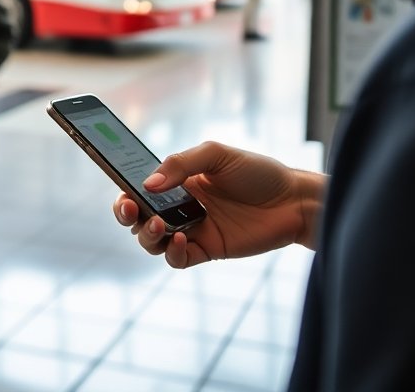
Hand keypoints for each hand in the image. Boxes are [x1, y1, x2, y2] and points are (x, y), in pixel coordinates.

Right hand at [112, 141, 323, 268]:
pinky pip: (178, 259)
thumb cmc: (258, 172)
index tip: (121, 189)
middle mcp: (180, 206)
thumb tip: (148, 184)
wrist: (293, 201)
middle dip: (125, 214)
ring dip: (145, 235)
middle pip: (138, 216)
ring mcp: (193, 229)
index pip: (140, 187)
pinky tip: (182, 239)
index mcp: (178, 181)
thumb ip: (181, 164)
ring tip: (157, 226)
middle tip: (130, 209)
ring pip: (152, 241)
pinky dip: (173, 252)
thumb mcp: (217, 155)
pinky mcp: (208, 250)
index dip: (124, 190)